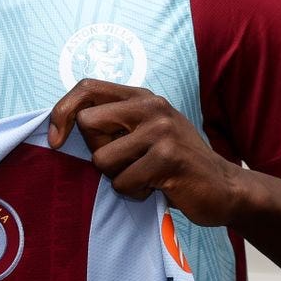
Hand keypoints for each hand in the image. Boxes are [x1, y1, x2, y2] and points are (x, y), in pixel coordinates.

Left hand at [47, 80, 246, 225]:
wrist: (225, 188)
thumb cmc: (173, 164)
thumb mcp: (144, 133)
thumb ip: (112, 123)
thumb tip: (60, 128)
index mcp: (142, 97)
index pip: (86, 87)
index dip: (61, 111)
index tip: (55, 140)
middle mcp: (152, 106)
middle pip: (87, 124)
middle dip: (97, 152)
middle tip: (126, 163)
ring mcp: (162, 130)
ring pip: (102, 159)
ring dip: (117, 178)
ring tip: (145, 176)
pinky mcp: (168, 157)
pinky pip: (123, 182)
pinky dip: (134, 193)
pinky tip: (157, 188)